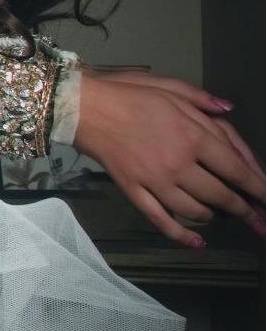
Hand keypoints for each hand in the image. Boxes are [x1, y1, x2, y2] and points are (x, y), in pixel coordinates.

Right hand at [73, 72, 265, 247]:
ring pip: (196, 210)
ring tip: (223, 218)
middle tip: (259, 222)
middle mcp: (179, 163)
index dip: (258, 188)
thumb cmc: (126, 92)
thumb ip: (202, 100)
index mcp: (192, 135)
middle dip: (245, 211)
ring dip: (215, 216)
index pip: (236, 169)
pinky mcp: (134, 191)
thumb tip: (229, 109)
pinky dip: (181, 235)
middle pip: (221, 195)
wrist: (82, 106)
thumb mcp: (168, 87)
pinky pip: (161, 219)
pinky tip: (198, 243)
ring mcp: (156, 181)